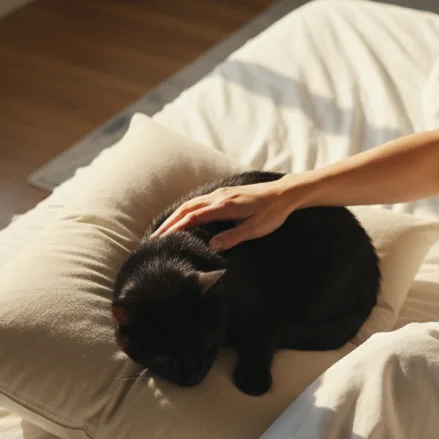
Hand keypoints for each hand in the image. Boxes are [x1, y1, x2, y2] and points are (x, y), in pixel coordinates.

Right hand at [151, 178, 302, 251]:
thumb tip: (212, 246)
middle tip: (153, 238)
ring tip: (163, 229)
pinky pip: (199, 201)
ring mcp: (221, 193)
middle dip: (169, 223)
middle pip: (186, 209)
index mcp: (224, 206)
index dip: (175, 228)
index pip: (193, 217)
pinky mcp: (225, 194)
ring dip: (175, 216)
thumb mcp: (255, 228)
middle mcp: (219, 197)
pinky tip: (183, 217)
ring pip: (191, 203)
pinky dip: (186, 209)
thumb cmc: (273, 213)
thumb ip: (234, 236)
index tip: (161, 239)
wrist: (285, 193)